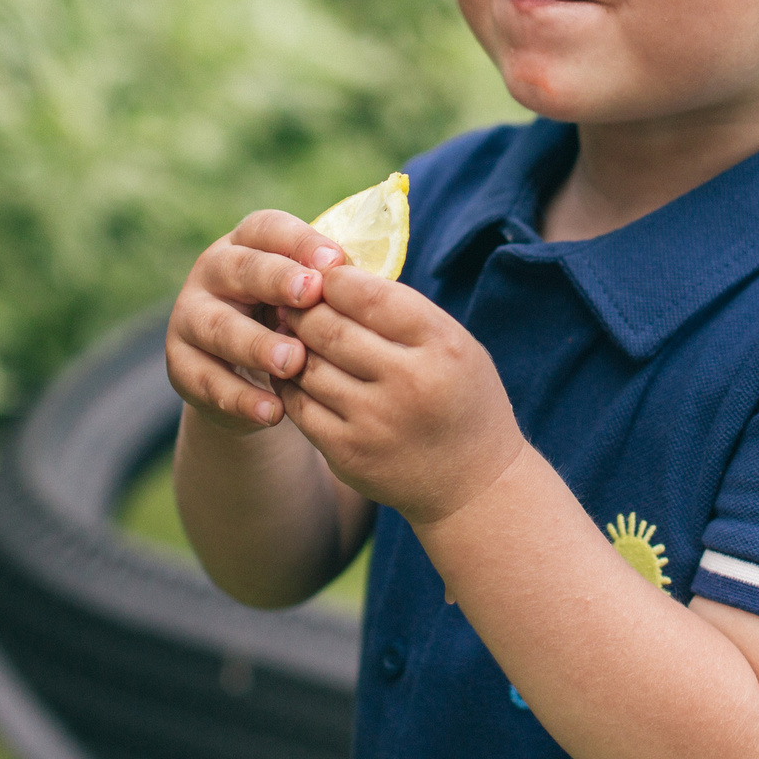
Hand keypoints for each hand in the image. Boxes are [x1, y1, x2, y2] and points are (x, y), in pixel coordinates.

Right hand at [165, 211, 345, 433]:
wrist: (252, 375)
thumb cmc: (297, 320)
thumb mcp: (311, 296)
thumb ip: (331, 285)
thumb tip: (373, 282)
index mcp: (249, 242)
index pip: (269, 229)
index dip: (300, 242)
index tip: (334, 262)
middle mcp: (213, 270)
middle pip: (240, 269)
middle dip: (276, 280)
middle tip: (310, 296)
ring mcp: (191, 316)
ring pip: (219, 326)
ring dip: (257, 344)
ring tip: (293, 361)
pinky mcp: (181, 364)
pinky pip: (208, 380)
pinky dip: (241, 398)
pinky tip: (273, 411)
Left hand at [277, 267, 526, 526]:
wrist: (474, 485)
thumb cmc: (462, 399)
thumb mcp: (455, 345)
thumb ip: (404, 312)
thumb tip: (334, 275)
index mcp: (442, 347)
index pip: (371, 296)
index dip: (336, 278)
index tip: (323, 272)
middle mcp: (409, 384)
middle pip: (330, 328)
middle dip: (303, 307)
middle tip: (289, 296)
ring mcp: (374, 423)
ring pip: (307, 365)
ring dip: (289, 342)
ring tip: (284, 327)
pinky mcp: (347, 454)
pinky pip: (299, 405)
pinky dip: (288, 381)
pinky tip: (291, 368)